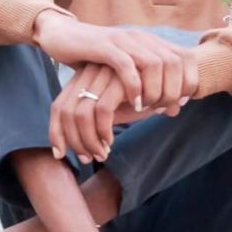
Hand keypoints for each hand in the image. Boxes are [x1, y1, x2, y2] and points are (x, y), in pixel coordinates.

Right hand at [34, 11, 198, 109]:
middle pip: (175, 62)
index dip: (190, 81)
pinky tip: (133, 103)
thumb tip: (174, 109)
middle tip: (163, 108)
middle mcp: (141, 38)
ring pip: (155, 64)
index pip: (186, 58)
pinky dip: (134, 87)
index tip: (181, 102)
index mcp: (151, 42)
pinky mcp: (104, 46)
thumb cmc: (96, 60)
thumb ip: (152, 88)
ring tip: (147, 107)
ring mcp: (124, 40)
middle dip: (174, 90)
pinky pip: (126, 65)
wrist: (62, 35)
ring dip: (155, 90)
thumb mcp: (129, 73)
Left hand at [49, 63, 188, 163]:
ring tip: (101, 154)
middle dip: (72, 141)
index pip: (58, 107)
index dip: (55, 132)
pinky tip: (111, 141)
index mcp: (84, 79)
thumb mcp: (118, 107)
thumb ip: (101, 119)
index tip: (60, 154)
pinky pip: (102, 110)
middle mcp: (89, 74)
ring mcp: (103, 74)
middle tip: (87, 159)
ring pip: (80, 114)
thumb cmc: (145, 93)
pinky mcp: (118, 79)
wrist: (176, 72)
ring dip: (88, 140)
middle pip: (63, 111)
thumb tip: (79, 147)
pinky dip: (103, 131)